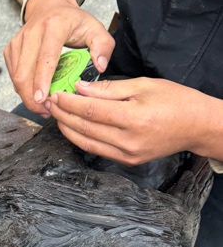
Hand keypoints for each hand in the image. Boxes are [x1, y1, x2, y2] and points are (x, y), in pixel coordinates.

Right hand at [3, 0, 114, 115]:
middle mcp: (31, 32)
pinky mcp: (10, 50)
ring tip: (42, 106)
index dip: (42, 81)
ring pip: (16, 77)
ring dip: (27, 96)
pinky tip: (34, 93)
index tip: (43, 99)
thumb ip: (103, 46)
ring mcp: (18, 41)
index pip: (45, 58)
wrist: (50, 6)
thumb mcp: (95, 28)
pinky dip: (22, 88)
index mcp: (53, 26)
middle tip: (46, 111)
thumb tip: (99, 66)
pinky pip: (13, 75)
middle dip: (32, 97)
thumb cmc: (72, 21)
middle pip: (25, 72)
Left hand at [46, 76, 221, 163]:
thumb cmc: (175, 101)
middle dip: (63, 115)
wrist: (196, 126)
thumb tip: (81, 88)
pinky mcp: (128, 161)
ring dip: (67, 128)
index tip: (56, 93)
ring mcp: (128, 154)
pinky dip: (80, 139)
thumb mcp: (144, 85)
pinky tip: (71, 127)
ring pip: (87, 142)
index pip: (91, 110)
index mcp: (134, 117)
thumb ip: (110, 89)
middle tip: (49, 103)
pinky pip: (97, 150)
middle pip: (85, 128)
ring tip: (56, 115)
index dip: (69, 102)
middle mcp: (129, 140)